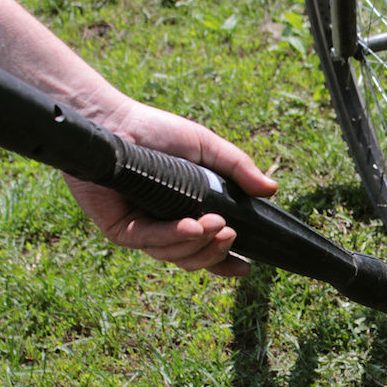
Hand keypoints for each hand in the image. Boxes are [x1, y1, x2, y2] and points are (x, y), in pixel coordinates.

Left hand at [64, 100, 277, 276]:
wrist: (113, 120)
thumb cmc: (156, 131)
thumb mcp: (207, 148)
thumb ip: (239, 169)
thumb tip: (272, 189)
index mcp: (186, 215)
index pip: (208, 249)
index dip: (226, 262)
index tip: (246, 266)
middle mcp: (164, 228)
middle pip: (194, 259)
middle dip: (216, 252)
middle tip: (230, 234)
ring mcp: (141, 231)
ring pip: (175, 256)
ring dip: (199, 246)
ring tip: (215, 226)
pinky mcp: (120, 229)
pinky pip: (151, 242)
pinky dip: (174, 237)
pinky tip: (191, 227)